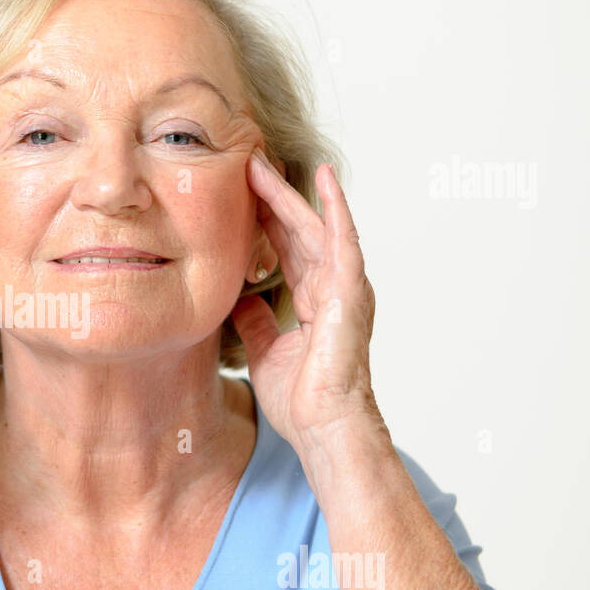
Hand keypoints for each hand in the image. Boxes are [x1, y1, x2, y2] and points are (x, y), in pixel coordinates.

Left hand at [231, 147, 381, 454]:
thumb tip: (239, 299)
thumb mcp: (264, 351)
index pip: (284, 247)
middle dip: (270, 196)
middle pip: (296, 230)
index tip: (237, 190)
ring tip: (265, 162)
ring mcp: (344, 287)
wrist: (323, 429)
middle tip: (244, 161)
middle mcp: (330, 287)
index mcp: (312, 300)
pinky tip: (324, 180)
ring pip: (314, 228)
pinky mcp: (352, 293)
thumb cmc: (302, 400)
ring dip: (290, 194)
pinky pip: (344, 242)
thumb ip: (254, 321)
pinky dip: (335, 210)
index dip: (262, 218)